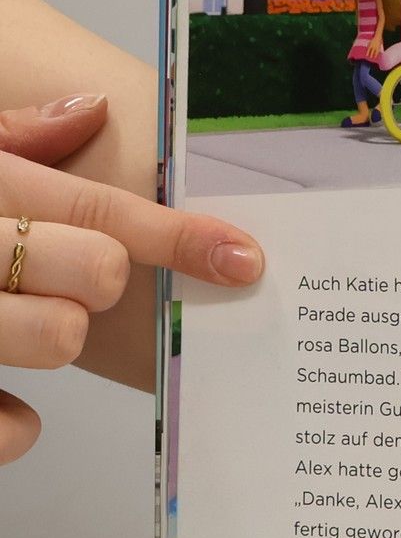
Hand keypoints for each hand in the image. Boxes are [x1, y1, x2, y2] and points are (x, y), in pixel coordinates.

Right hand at [0, 96, 264, 465]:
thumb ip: (5, 140)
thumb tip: (91, 110)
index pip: (93, 208)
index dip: (179, 235)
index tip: (240, 256)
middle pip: (89, 270)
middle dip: (100, 278)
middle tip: (79, 279)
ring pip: (52, 335)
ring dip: (51, 334)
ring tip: (27, 323)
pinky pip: (1, 427)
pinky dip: (13, 424)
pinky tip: (8, 401)